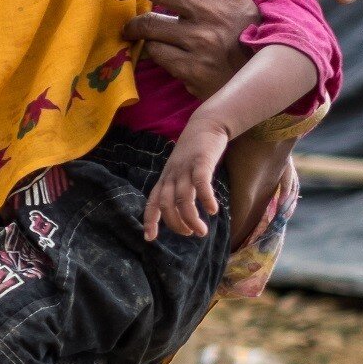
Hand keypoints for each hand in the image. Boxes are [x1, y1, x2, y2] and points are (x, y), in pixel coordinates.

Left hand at [115, 0, 255, 98]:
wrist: (265, 82)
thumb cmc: (245, 35)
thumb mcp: (235, 1)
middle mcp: (213, 9)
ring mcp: (201, 40)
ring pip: (145, 23)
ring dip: (133, 26)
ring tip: (135, 29)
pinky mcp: (191, 68)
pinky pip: (154, 51)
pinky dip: (153, 50)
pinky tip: (165, 52)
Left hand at [145, 119, 227, 240]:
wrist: (205, 125)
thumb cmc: (193, 154)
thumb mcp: (180, 172)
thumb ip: (178, 189)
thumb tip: (182, 213)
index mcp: (165, 180)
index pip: (152, 203)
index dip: (150, 220)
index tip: (150, 238)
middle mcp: (171, 176)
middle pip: (166, 204)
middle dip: (175, 223)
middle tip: (189, 233)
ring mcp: (185, 168)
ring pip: (183, 198)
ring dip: (191, 218)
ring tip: (201, 231)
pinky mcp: (201, 161)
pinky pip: (200, 182)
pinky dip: (205, 198)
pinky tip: (212, 211)